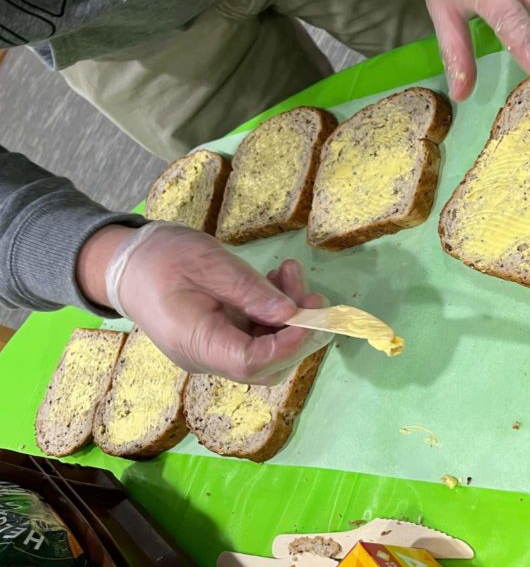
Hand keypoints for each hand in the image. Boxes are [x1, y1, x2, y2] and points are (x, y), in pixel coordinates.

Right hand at [80, 222, 329, 383]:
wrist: (123, 262)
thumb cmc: (160, 258)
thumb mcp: (208, 263)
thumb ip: (249, 290)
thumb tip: (290, 313)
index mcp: (196, 343)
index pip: (252, 363)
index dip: (290, 344)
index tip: (312, 315)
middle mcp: (207, 357)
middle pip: (266, 365)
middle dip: (297, 332)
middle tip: (310, 292)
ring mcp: (214, 350)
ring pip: (265, 349)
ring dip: (288, 316)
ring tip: (289, 272)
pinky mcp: (220, 337)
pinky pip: (255, 334)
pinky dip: (272, 310)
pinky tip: (277, 278)